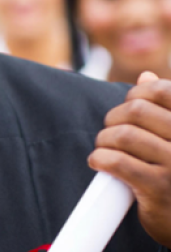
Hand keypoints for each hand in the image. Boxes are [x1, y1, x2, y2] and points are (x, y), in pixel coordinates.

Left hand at [89, 72, 170, 246]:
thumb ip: (164, 106)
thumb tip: (145, 75)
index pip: (160, 90)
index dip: (135, 94)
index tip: (128, 107)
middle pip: (135, 111)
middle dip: (113, 119)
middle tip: (110, 133)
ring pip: (123, 135)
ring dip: (104, 140)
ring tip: (104, 148)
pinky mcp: (158, 188)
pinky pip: (117, 162)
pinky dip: (100, 159)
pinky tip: (98, 162)